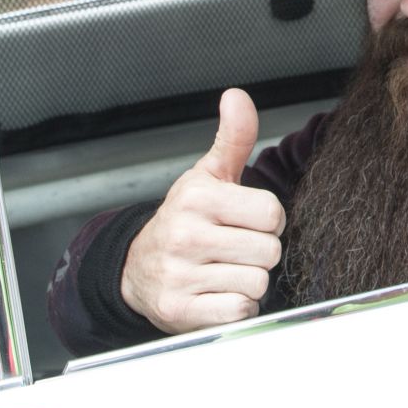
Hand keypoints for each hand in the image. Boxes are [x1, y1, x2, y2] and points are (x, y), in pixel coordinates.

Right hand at [121, 89, 285, 332]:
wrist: (135, 269)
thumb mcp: (207, 176)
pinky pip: (240, 311)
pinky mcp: (180, 311)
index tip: (247, 221)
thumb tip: (237, 96)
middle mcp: (185, 235)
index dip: (268, 220)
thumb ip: (233, 138)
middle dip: (260, 252)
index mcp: (197, 198)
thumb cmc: (184, 220)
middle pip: (269, 251)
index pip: (272, 213)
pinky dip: (236, 306)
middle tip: (234, 248)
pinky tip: (216, 293)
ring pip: (258, 283)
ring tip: (224, 269)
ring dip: (248, 281)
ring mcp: (180, 276)